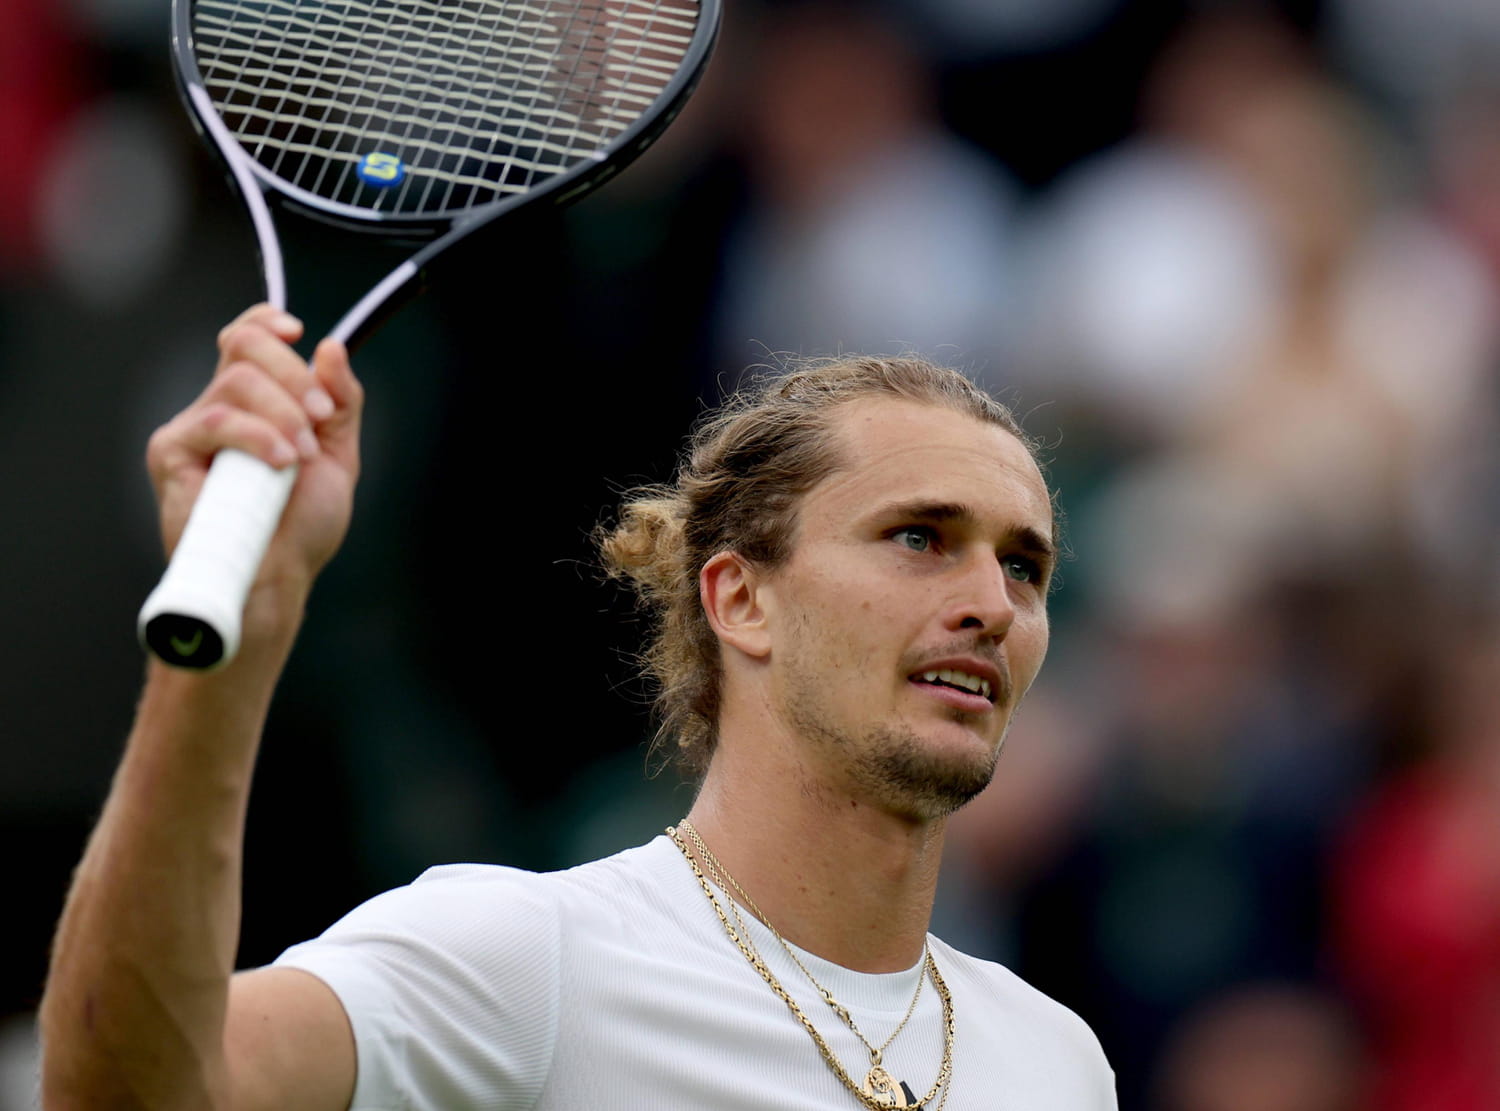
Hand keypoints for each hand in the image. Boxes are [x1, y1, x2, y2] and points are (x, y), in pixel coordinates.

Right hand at [146, 305, 363, 630]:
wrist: (279, 577)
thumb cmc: (301, 525)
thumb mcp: (338, 454)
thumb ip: (341, 401)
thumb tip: (330, 347)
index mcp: (254, 403)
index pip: (245, 338)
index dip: (266, 323)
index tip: (297, 331)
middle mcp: (218, 407)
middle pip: (244, 347)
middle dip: (294, 374)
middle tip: (322, 418)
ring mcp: (192, 428)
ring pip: (237, 382)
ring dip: (284, 413)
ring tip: (301, 457)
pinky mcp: (171, 453)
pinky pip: (216, 421)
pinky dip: (257, 436)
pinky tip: (280, 464)